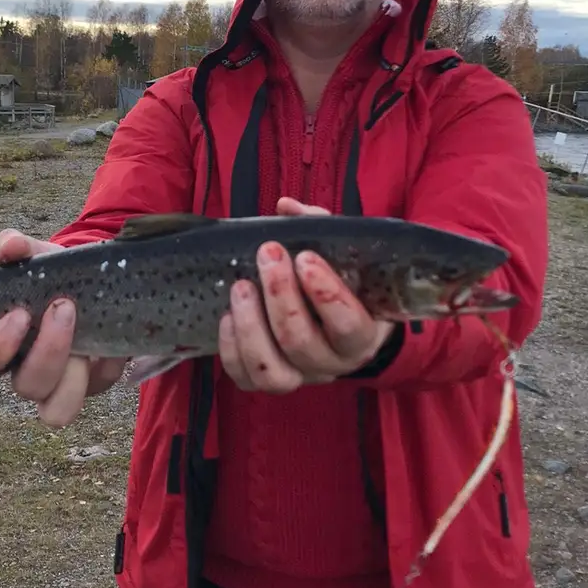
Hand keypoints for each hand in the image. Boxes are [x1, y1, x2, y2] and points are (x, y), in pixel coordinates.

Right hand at [0, 229, 127, 426]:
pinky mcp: (96, 382)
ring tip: (87, 328)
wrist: (93, 277)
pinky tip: (112, 334)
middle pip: (25, 388)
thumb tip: (7, 247)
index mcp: (1, 346)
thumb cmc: (51, 274)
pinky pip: (102, 383)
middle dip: (47, 351)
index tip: (18, 313)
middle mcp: (27, 372)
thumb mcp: (36, 256)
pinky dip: (109, 362)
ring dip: (74, 373)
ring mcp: (62, 384)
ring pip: (59, 410)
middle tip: (63, 307)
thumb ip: (16, 247)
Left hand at [218, 197, 393, 393]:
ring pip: (271, 372)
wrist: (339, 322)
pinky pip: (244, 378)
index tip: (305, 257)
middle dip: (280, 296)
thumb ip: (319, 227)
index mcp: (361, 335)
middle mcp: (332, 362)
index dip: (326, 294)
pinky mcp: (267, 380)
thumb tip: (286, 207)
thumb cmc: (340, 281)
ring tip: (241, 286)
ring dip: (251, 327)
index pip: (349, 325)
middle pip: (302, 343)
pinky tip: (227, 316)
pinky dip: (231, 349)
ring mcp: (299, 376)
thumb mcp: (341, 254)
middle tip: (268, 254)